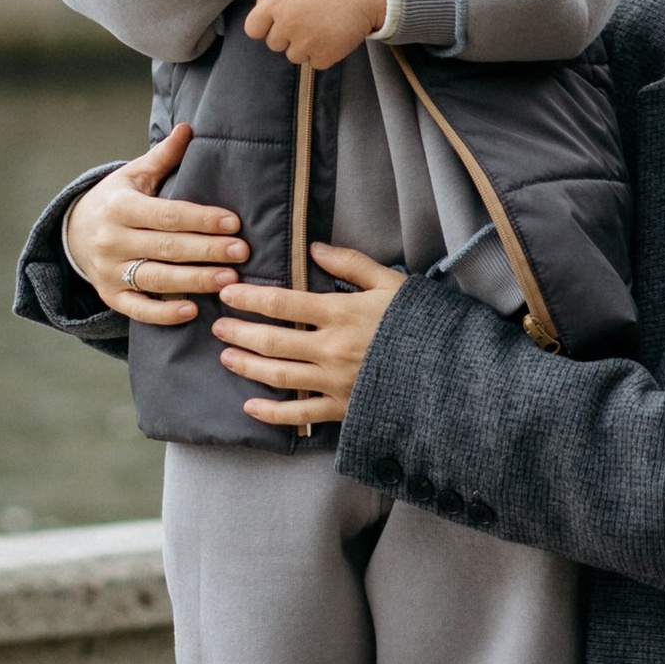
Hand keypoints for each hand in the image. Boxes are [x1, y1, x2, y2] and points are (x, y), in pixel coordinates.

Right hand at [62, 123, 246, 325]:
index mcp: (120, 207)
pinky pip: (137, 309)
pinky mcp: (110, 296)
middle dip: (207, 251)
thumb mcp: (134, 175)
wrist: (73, 232)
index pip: (168, 215)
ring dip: (194, 281)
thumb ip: (162, 157)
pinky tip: (193, 310)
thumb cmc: (116, 199)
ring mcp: (109, 271)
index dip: (202, 219)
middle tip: (242, 253)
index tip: (234, 223)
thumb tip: (188, 128)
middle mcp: (112, 240)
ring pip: (155, 279)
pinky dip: (163, 313)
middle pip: (166, 248)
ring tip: (229, 280)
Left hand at [216, 246, 407, 428]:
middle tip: (217, 326)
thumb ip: (351, 264)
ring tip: (226, 357)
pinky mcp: (342, 408)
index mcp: (341, 313)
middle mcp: (331, 348)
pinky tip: (250, 406)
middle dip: (239, 332)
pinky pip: (299, 415)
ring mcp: (334, 382)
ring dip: (247, 366)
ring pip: (278, 375)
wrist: (447, 371)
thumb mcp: (391, 283)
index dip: (250, 297)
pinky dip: (271, 413)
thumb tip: (314, 248)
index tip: (228, 293)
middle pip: (272, 339)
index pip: (282, 302)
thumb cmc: (419, 322)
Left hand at [242, 0, 386, 66]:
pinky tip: (334, 36)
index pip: (253, 29)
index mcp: (276, 3)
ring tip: (324, 27)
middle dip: (288, 36)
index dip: (265, 27)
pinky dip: (324, 54)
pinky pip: (315, 62)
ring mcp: (305, 41)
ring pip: (294, 55)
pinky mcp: (323, 55)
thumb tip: (261, 14)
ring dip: (306, 46)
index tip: (279, 23)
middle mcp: (286, 24)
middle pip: (274, 44)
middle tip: (309, 20)